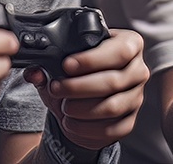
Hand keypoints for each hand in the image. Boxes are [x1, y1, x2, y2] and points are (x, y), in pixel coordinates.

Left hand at [25, 28, 148, 150]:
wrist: (84, 99)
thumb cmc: (79, 74)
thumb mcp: (63, 63)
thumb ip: (47, 64)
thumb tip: (35, 72)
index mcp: (129, 45)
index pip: (121, 51)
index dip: (92, 59)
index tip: (66, 65)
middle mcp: (138, 70)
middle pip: (113, 81)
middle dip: (78, 87)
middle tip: (57, 87)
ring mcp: (136, 97)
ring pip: (111, 107)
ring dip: (81, 108)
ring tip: (63, 105)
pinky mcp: (129, 121)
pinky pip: (111, 128)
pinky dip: (85, 127)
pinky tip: (71, 121)